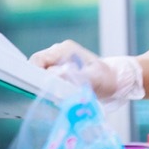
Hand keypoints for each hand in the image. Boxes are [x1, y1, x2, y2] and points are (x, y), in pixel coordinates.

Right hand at [29, 39, 143, 108]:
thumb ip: (74, 76)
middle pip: (36, 66)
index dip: (33, 75)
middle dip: (37, 82)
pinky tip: (56, 97)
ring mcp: (58, 60)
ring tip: (53, 98)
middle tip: (45, 98)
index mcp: (64, 49)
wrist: (116, 80)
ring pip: (40, 73)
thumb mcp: (93, 79)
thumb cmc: (107, 79)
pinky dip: (48, 88)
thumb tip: (54, 74)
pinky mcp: (60, 69)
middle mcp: (59, 51)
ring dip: (43, 86)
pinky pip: (46, 78)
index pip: (37, 60)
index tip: (36, 90)